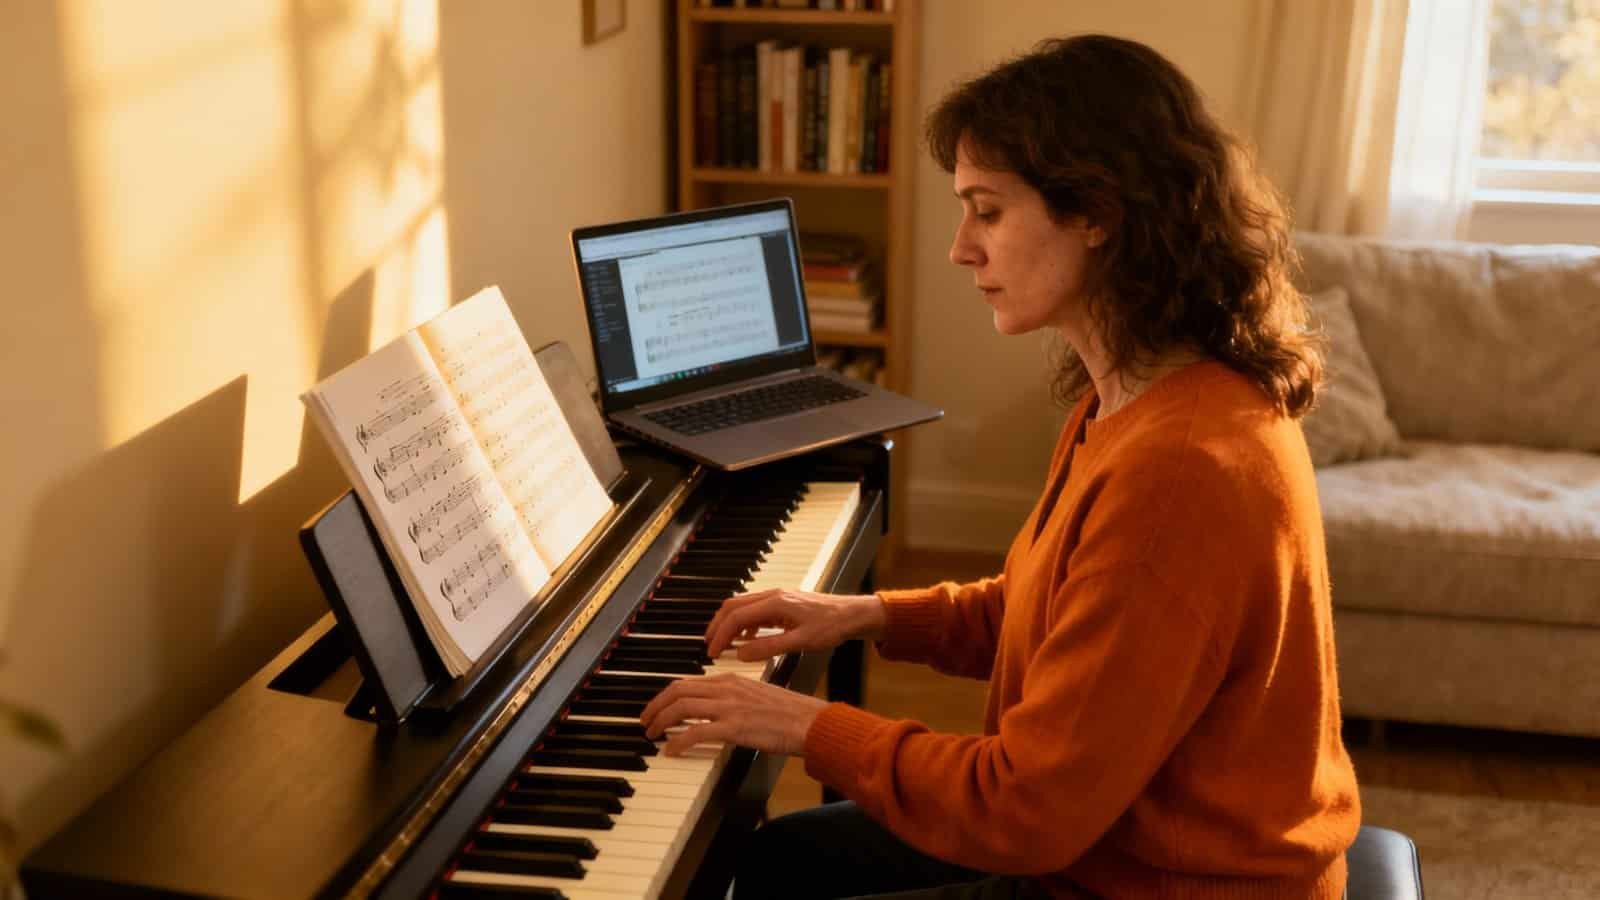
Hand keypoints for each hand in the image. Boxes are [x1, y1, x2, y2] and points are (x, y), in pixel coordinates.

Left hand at [640, 673, 827, 755]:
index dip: (667, 695)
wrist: (810, 722)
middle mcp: (727, 689)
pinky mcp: (734, 727)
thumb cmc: (790, 714)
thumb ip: (734, 699)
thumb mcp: (757, 697)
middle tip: (646, 721)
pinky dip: (677, 740)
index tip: (657, 707)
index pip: (688, 682)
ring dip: (661, 721)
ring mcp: (729, 707)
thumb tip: (714, 712)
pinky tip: (671, 750)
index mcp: (732, 679)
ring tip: (652, 734)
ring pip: (681, 708)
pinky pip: (695, 732)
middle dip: (656, 706)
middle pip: (678, 691)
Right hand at [705, 589, 885, 660]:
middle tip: (710, 646)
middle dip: (718, 626)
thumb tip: (741, 654)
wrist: (852, 614)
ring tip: (723, 645)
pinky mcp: (782, 603)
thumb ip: (769, 647)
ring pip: (742, 607)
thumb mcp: (800, 642)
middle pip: (733, 606)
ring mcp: (777, 598)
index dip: (720, 635)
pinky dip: (744, 624)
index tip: (712, 652)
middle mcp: (772, 595)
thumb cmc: (831, 627)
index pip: (736, 617)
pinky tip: (747, 639)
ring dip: (730, 624)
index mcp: (774, 603)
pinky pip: (755, 611)